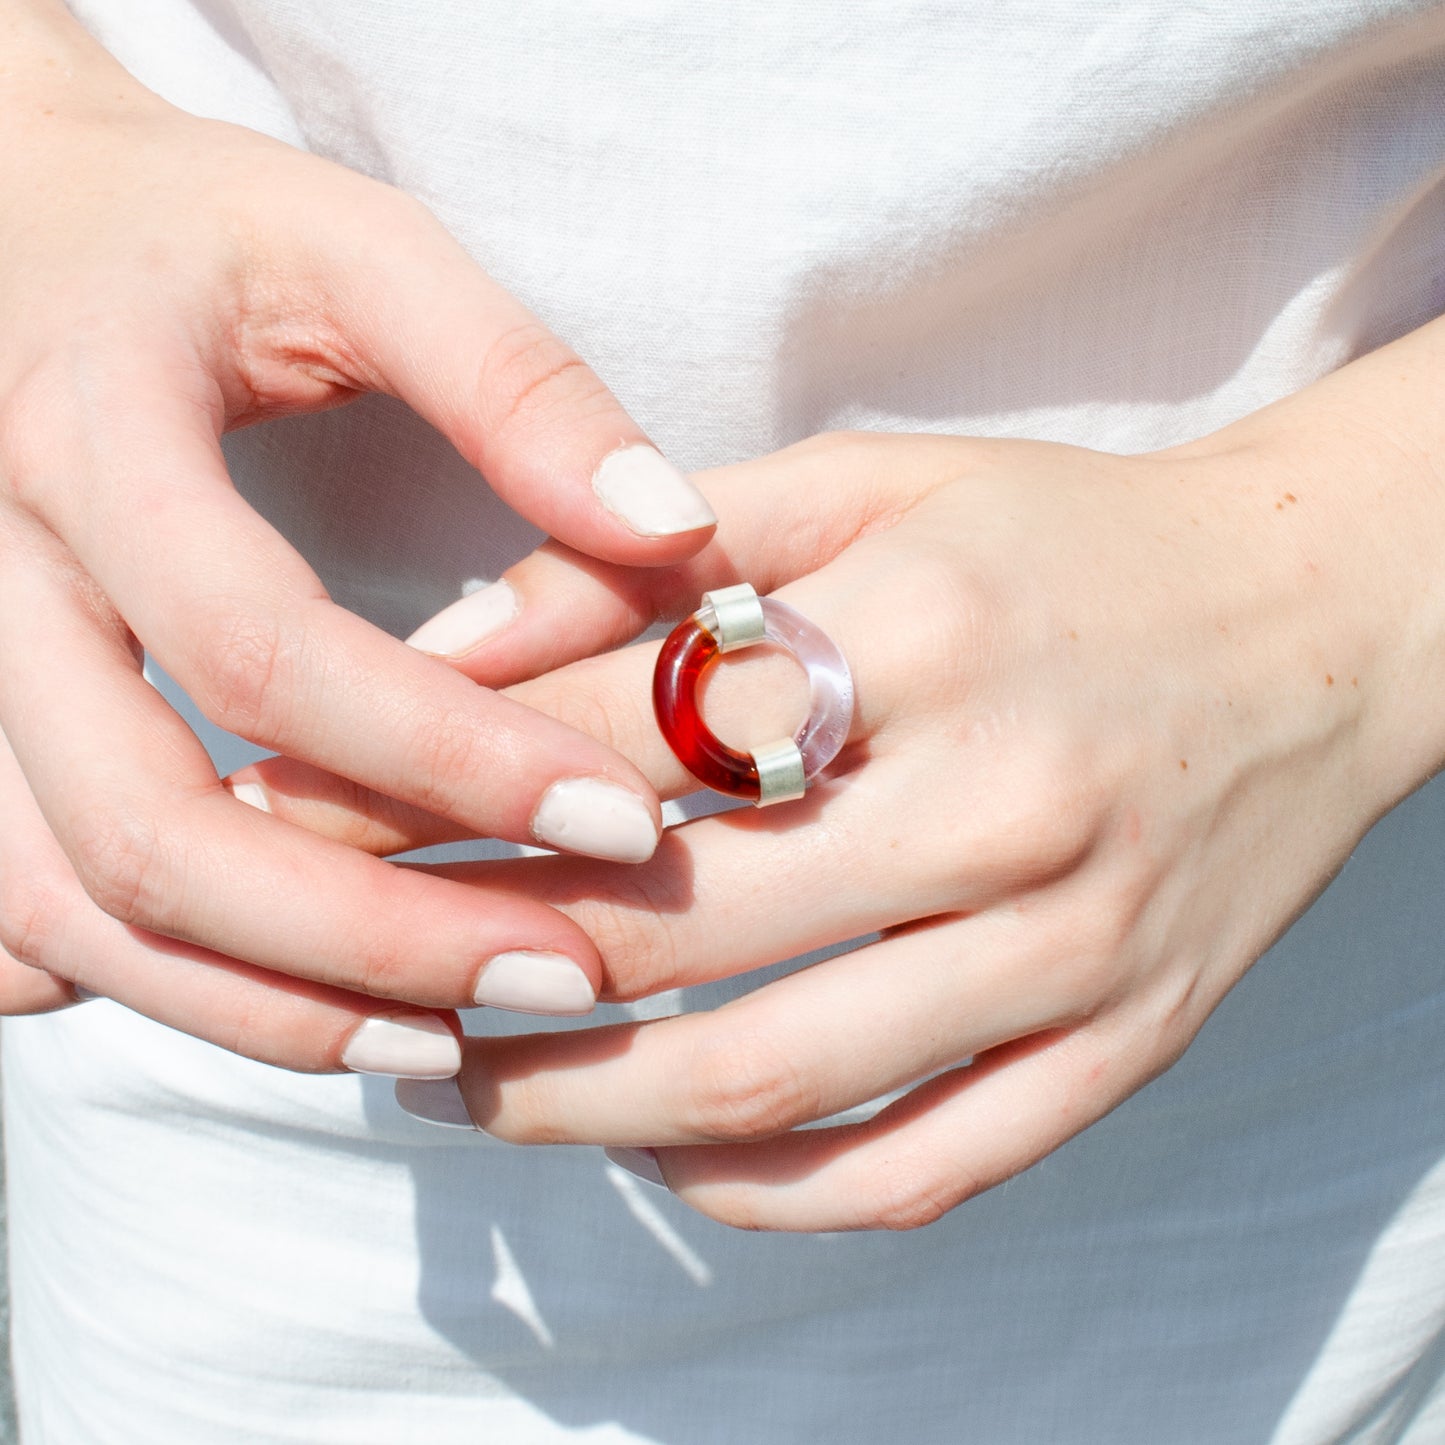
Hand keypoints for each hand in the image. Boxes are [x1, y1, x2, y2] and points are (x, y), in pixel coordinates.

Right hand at [0, 4, 715, 1074]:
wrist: (3, 226)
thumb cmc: (192, 232)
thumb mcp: (353, 250)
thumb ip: (514, 380)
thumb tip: (675, 531)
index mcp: (85, 434)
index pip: (261, 651)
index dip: (451, 758)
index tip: (620, 819)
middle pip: (145, 831)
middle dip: (365, 940)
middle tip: (556, 979)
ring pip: (63, 905)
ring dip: (258, 1005)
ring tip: (443, 1038)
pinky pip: (10, 905)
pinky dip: (142, 978)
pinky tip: (287, 1001)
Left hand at [238, 316, 1444, 1226]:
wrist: (1317, 618)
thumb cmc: (1068, 539)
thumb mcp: (877, 481)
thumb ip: (672, 547)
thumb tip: (455, 639)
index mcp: (931, 626)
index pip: (623, 728)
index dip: (435, 778)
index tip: (311, 812)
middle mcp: (1009, 795)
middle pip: (679, 922)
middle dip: (476, 958)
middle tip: (352, 973)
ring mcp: (1080, 942)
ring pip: (782, 1074)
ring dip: (587, 1104)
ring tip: (461, 1088)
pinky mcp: (1131, 1039)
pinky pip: (927, 1163)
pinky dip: (772, 1190)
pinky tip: (667, 1159)